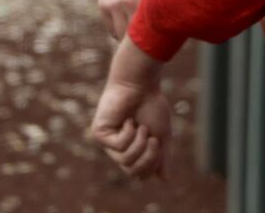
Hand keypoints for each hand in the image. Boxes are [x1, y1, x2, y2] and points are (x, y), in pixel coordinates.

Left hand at [91, 37, 170, 178]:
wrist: (141, 84)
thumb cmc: (151, 105)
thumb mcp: (162, 135)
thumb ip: (162, 157)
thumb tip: (165, 180)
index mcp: (133, 151)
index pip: (141, 175)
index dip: (152, 164)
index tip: (158, 143)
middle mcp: (119, 150)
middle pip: (133, 172)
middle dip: (148, 157)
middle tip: (152, 139)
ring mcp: (108, 143)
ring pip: (125, 161)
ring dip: (139, 143)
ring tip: (140, 126)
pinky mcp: (99, 134)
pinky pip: (118, 147)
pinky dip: (128, 134)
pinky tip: (127, 121)